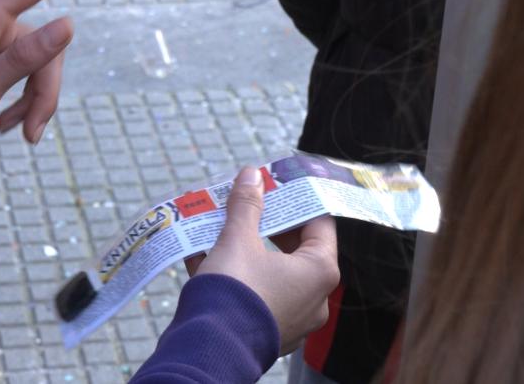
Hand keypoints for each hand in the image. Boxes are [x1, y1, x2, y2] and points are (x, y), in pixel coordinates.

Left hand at [0, 0, 128, 151]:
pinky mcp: (0, 60)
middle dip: (46, 90)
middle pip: (49, 44)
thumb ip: (24, 59)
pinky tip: (7, 125)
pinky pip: (32, 76)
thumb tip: (69, 24)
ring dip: (36, 102)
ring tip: (15, 132)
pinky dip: (27, 104)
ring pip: (44, 66)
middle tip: (31, 132)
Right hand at [184, 167, 339, 355]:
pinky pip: (255, 295)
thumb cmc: (234, 291)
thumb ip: (247, 205)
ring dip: (247, 249)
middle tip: (248, 205)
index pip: (320, 224)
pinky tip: (203, 258)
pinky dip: (236, 276)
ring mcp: (292, 319)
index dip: (298, 200)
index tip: (278, 185)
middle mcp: (314, 298)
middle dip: (267, 225)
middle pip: (295, 249)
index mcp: (319, 271)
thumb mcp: (237, 238)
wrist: (209, 348)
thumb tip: (252, 175)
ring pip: (272, 273)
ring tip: (221, 229)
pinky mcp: (267, 332)